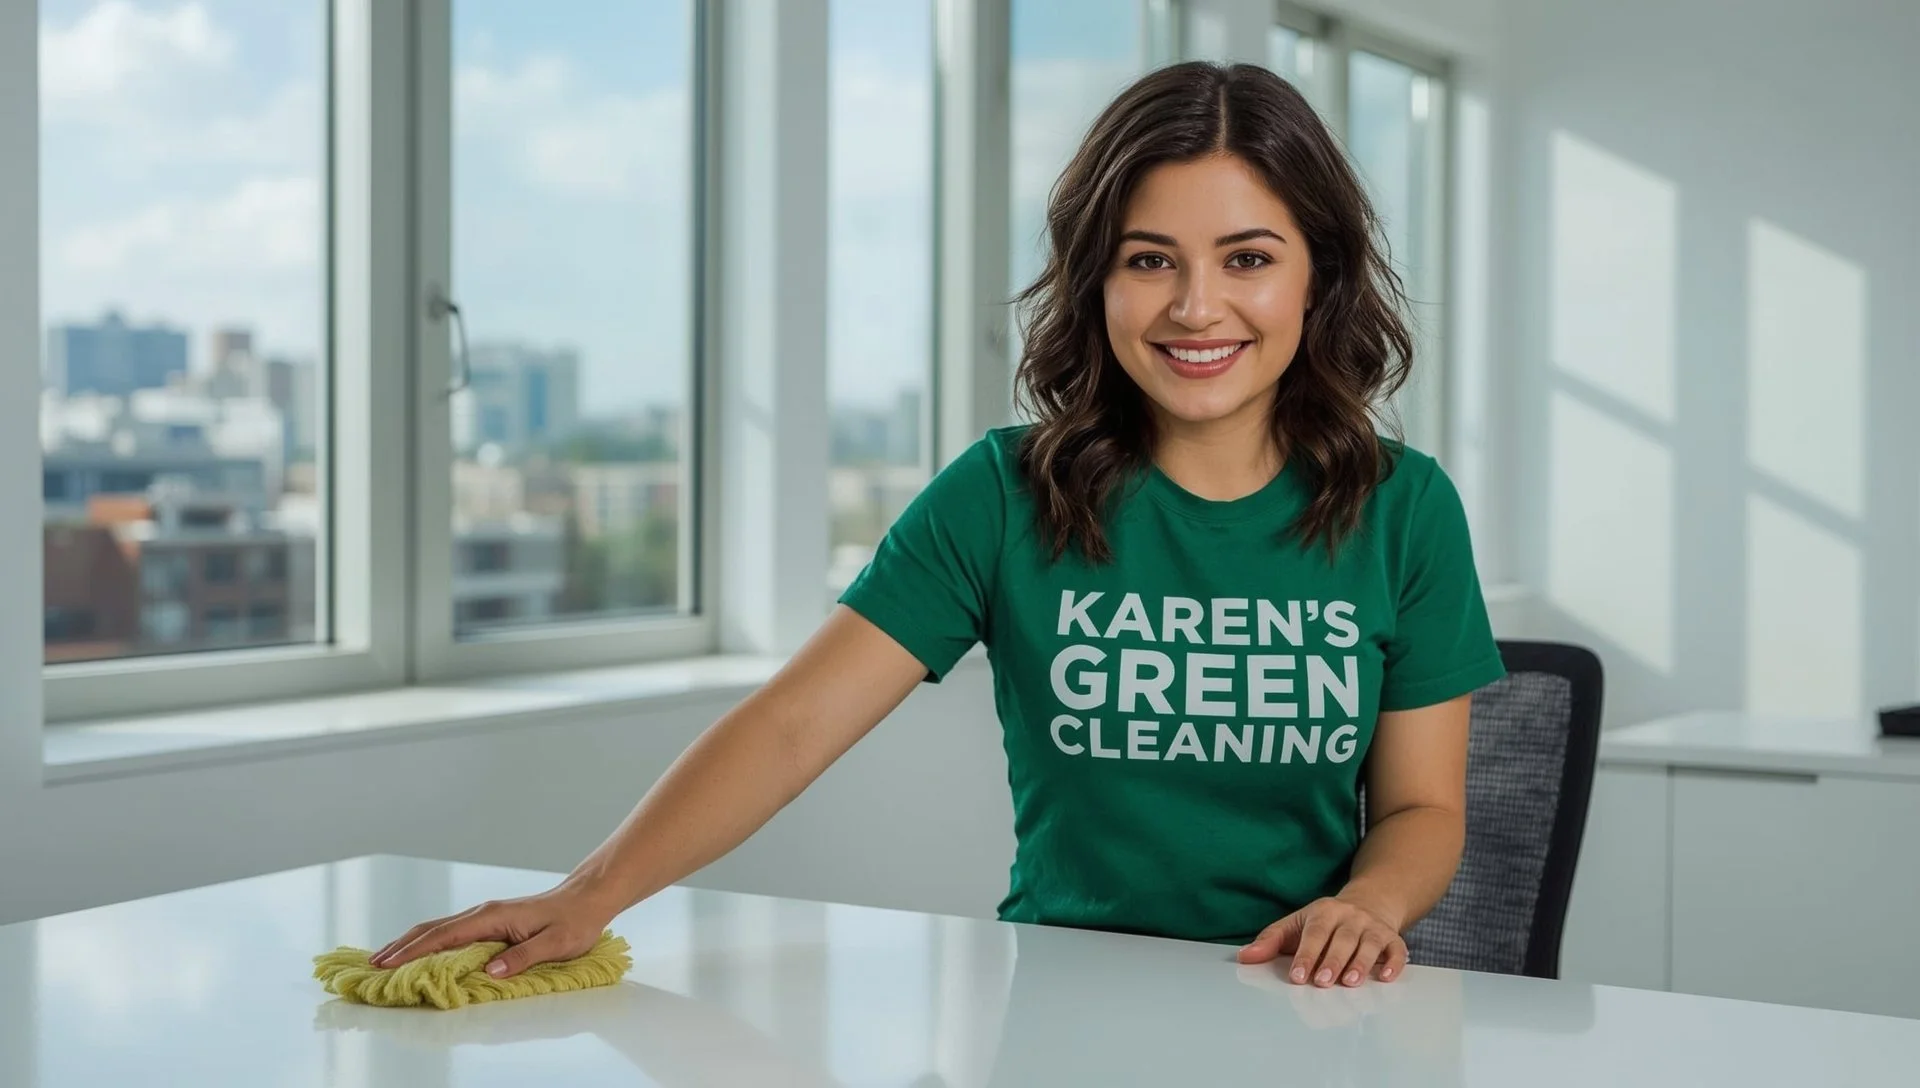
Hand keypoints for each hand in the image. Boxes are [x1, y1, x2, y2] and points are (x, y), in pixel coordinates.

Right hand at [368, 882, 620, 978]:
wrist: (587, 899)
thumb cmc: (574, 921)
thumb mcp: (555, 943)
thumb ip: (524, 957)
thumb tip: (491, 971)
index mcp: (492, 917)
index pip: (444, 936)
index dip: (413, 951)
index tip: (387, 963)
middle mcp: (482, 913)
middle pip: (431, 929)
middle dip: (399, 947)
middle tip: (371, 965)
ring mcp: (484, 915)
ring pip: (437, 928)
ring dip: (409, 943)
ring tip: (383, 959)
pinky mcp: (489, 922)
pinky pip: (450, 932)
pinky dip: (427, 941)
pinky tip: (418, 951)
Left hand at [1235, 896, 1408, 987]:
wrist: (1369, 902)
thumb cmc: (1325, 922)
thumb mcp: (1296, 924)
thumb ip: (1271, 941)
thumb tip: (1244, 957)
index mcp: (1324, 912)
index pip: (1314, 933)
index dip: (1306, 955)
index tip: (1298, 976)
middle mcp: (1350, 917)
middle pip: (1342, 939)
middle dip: (1332, 960)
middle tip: (1323, 982)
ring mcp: (1373, 926)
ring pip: (1369, 944)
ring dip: (1361, 963)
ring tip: (1350, 982)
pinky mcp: (1392, 938)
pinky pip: (1396, 949)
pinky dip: (1394, 963)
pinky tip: (1387, 977)